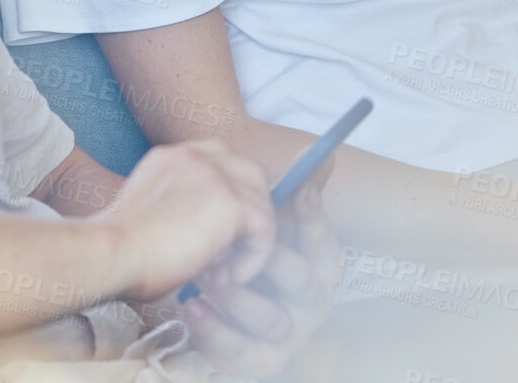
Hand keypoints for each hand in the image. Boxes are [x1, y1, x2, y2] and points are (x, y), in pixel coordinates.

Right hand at [101, 140, 276, 302]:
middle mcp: (196, 154)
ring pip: (262, 205)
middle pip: (251, 175)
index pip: (222, 164)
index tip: (210, 240)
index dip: (227, 200)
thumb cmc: (121, 250)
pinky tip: (224, 278)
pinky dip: (253, 260)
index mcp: (173, 155)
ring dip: (249, 243)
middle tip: (224, 257)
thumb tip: (215, 233)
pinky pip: (265, 230)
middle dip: (248, 216)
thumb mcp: (153, 213)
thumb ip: (182, 207)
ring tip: (220, 274)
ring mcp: (215, 173)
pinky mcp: (231, 202)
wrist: (111, 254)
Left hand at [183, 180, 339, 379]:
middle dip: (265, 259)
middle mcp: (309, 303)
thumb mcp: (258, 225)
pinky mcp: (256, 361)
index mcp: (315, 268)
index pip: (325, 243)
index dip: (313, 217)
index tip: (297, 191)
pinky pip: (242, 352)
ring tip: (203, 274)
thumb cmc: (237, 255)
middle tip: (228, 242)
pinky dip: (216, 330)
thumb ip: (285, 196)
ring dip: (236, 297)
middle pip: (301, 280)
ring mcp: (286, 335)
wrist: (198, 296)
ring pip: (272, 319)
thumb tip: (322, 155)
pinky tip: (193, 306)